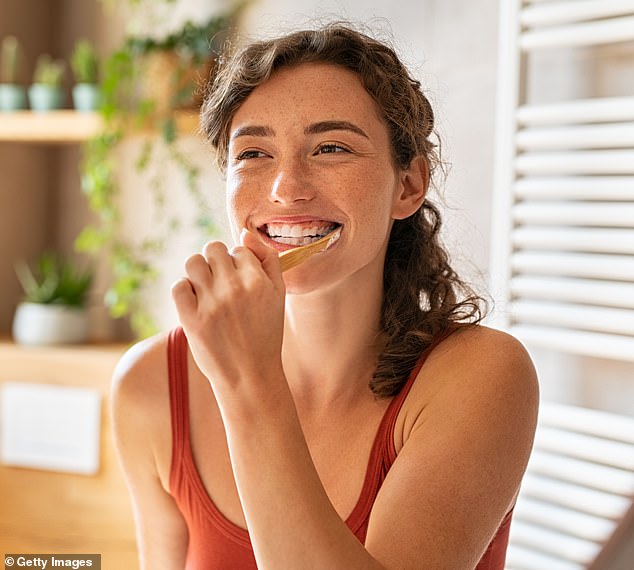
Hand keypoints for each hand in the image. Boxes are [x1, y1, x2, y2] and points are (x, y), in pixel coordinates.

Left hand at [171, 229, 285, 392]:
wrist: (250, 376)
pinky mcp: (191, 320)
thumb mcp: (279, 295)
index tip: (240, 283)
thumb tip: (245, 233)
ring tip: (206, 290)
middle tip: (220, 283)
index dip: (238, 263)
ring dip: (198, 272)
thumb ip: (268, 260)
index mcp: (258, 281)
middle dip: (216, 261)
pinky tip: (195, 302)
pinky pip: (178, 286)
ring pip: (193, 262)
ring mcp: (211, 304)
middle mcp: (234, 288)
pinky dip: (184, 290)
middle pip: (213, 248)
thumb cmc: (265, 334)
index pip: (239, 249)